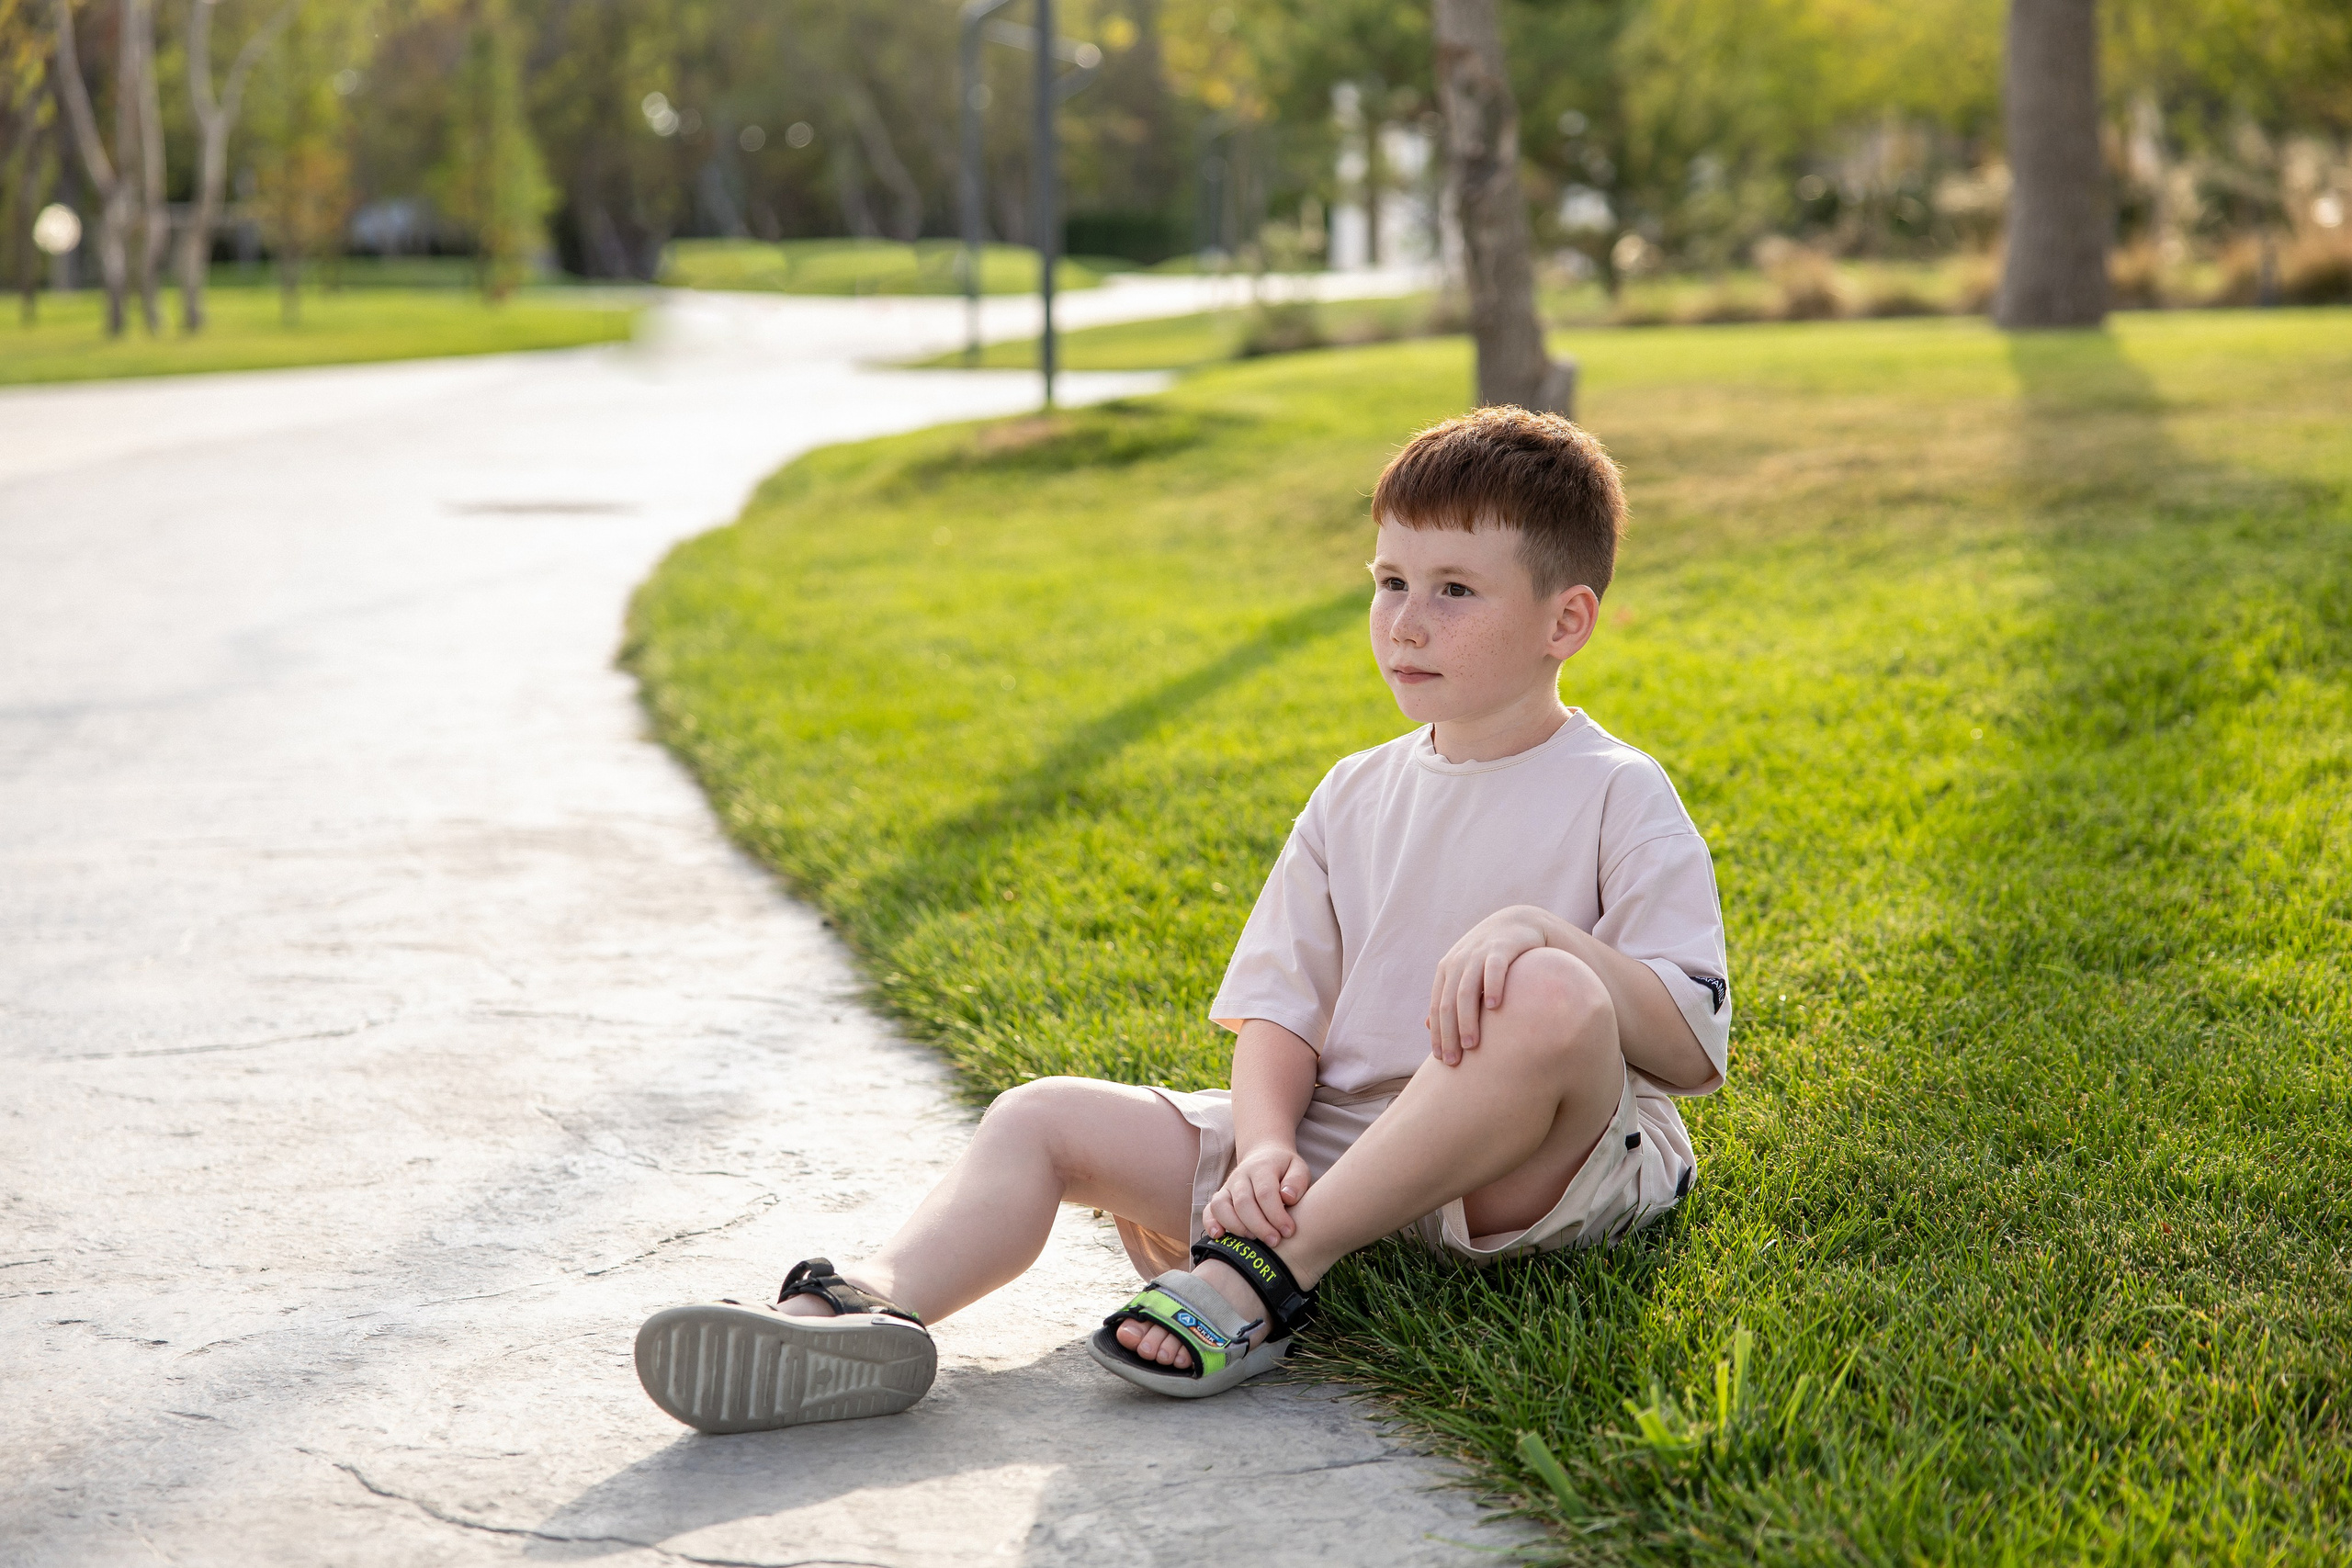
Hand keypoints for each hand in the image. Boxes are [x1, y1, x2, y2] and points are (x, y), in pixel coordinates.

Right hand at [1202, 1145, 1310, 1243]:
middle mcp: (1241, 1176)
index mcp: (1262, 1168)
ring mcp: (1227, 1186)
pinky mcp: (1219, 1197)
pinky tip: (1219, 1236)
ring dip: (1236, 1227)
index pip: (1265, 1193)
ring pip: (1222, 1207)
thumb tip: (1288, 1198)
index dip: (1276, 1215)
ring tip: (1253, 1240)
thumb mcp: (1298, 1168)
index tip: (1289, 1231)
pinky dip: (1210, 1224)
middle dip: (1259, 1226)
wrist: (1264, 1156)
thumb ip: (1297, 1182)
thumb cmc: (1284, 1169)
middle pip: (1243, 1203)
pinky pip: (1209, 1210)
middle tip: (1274, 1241)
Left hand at [1425, 907, 1552, 1064]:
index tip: (1442, 1060)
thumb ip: (1449, 998)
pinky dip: (1491, 986)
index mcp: (1446, 971)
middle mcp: (1458, 962)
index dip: (1438, 1034)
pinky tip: (1494, 1007)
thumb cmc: (1489, 956)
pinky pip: (1493, 968)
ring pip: (1467, 990)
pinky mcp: (1501, 947)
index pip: (1437, 1007)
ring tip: (1471, 1044)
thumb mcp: (1465, 974)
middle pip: (1448, 1003)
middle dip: (1449, 1033)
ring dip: (1467, 1019)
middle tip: (1455, 1061)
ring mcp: (1478, 953)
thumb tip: (1427, 1027)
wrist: (1517, 923)